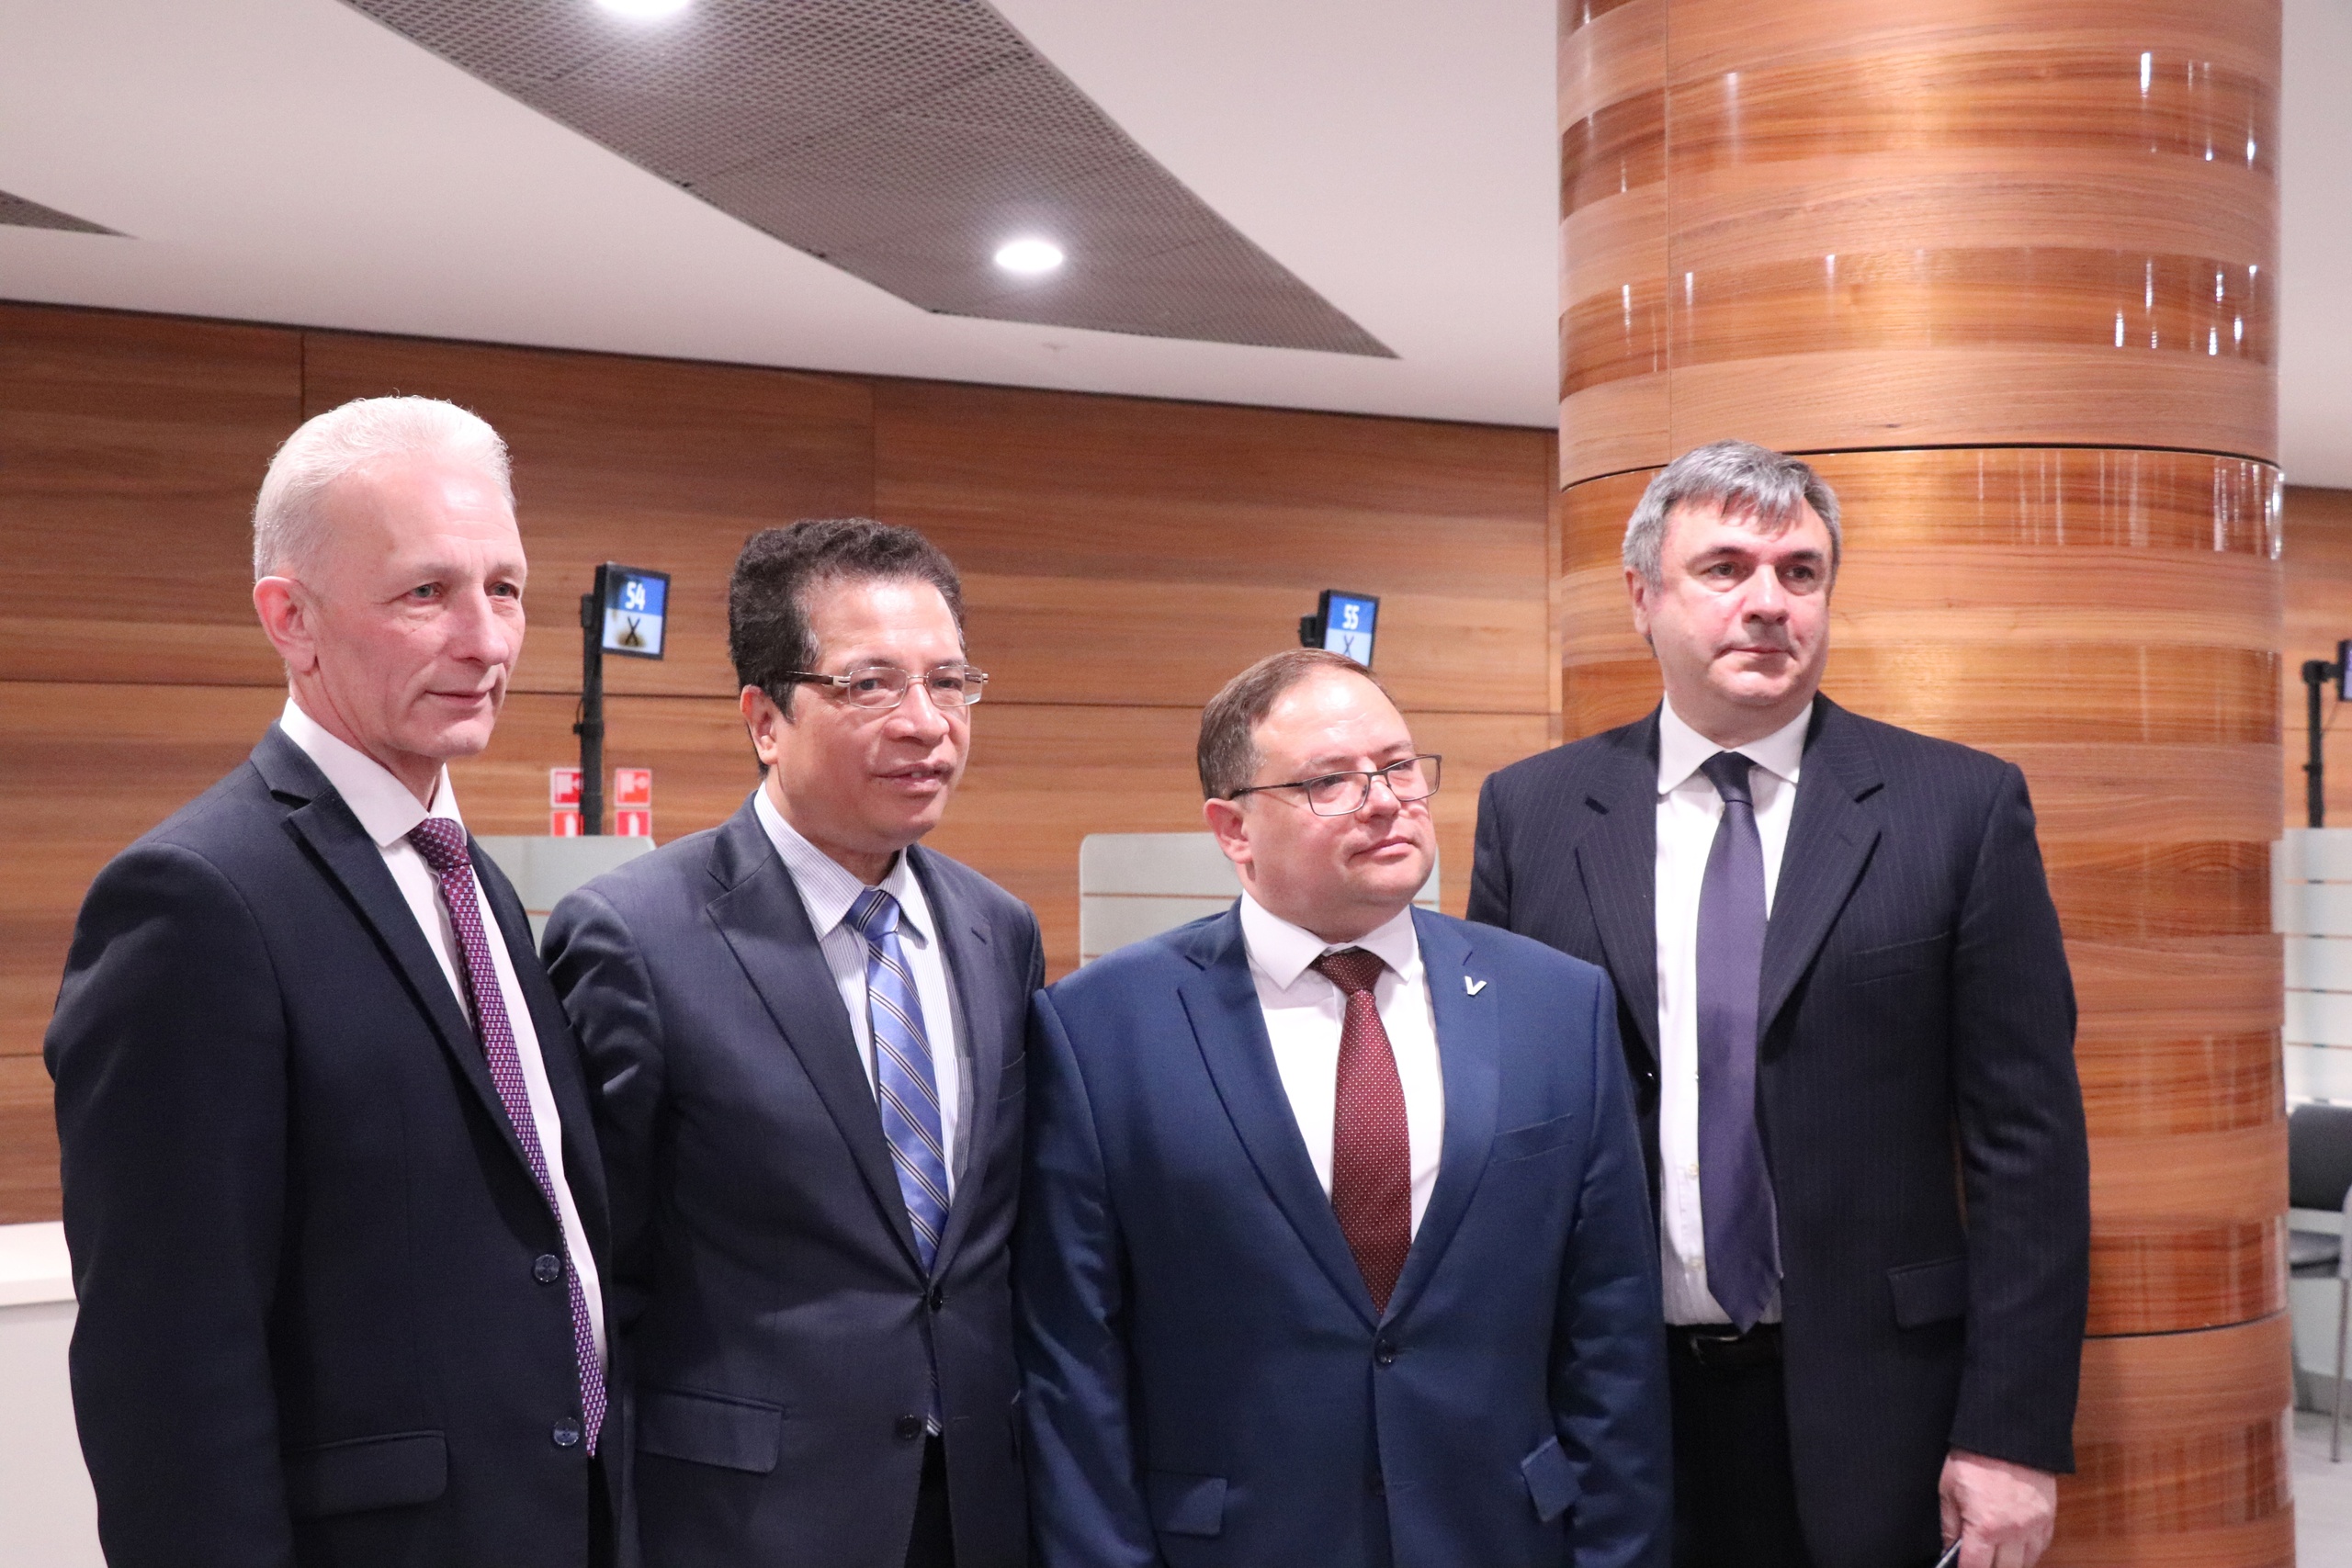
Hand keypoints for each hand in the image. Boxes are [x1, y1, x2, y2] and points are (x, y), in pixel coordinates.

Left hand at [1938, 1450, 2057, 1567]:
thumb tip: (1949, 1548)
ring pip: (2026, 1563)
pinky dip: (2028, 1551)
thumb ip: (1949, 1525)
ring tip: (1995, 1554)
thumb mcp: (1949, 1489)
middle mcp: (2014, 1532)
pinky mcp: (2048, 1517)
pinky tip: (2014, 1546)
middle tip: (1978, 1559)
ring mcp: (2034, 1526)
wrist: (2008, 1432)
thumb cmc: (1974, 1457)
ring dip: (2010, 1563)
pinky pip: (2040, 1547)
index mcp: (1986, 1527)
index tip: (1961, 1567)